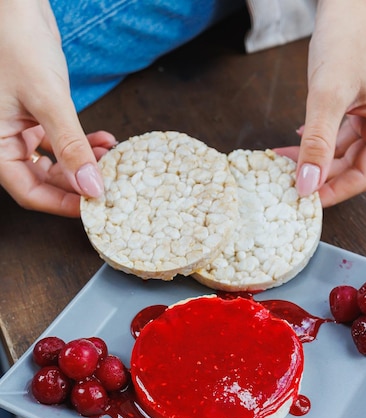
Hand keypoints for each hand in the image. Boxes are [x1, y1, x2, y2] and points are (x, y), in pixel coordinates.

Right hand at [0, 0, 115, 215]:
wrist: (15, 3)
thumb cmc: (16, 41)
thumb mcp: (48, 99)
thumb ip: (71, 146)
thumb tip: (91, 188)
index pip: (29, 192)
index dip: (62, 204)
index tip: (94, 206)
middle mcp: (6, 142)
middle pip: (44, 181)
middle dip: (79, 183)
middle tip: (108, 184)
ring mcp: (20, 129)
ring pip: (55, 163)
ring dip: (84, 163)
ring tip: (111, 160)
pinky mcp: (36, 116)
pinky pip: (60, 141)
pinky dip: (82, 143)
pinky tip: (104, 141)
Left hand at [275, 0, 365, 207]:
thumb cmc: (348, 36)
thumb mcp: (327, 96)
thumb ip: (316, 144)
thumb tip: (306, 184)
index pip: (364, 175)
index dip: (333, 191)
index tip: (305, 201)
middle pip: (354, 167)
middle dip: (320, 175)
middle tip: (289, 183)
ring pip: (343, 153)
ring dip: (315, 159)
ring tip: (285, 163)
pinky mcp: (363, 106)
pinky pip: (339, 135)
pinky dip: (318, 141)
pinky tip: (298, 143)